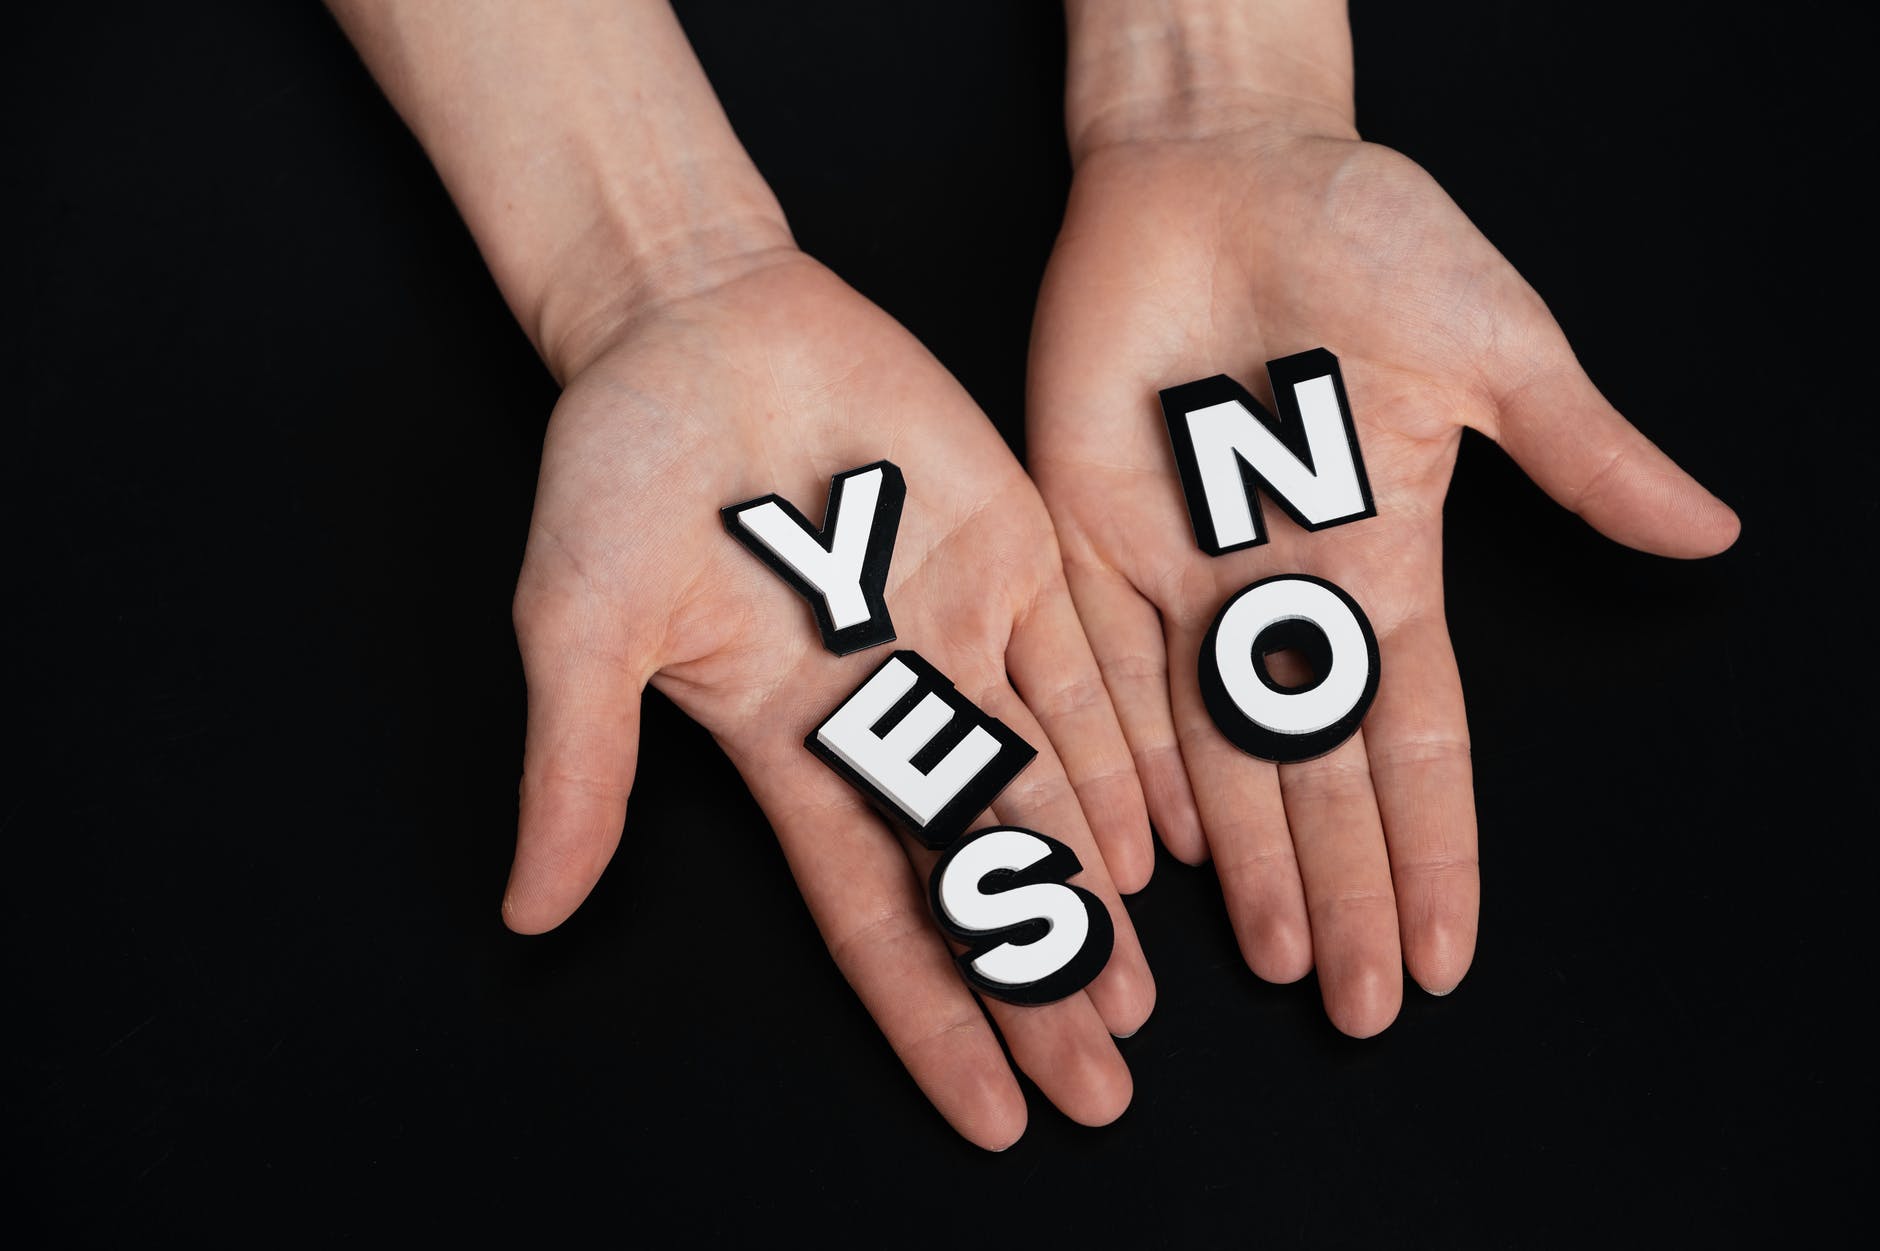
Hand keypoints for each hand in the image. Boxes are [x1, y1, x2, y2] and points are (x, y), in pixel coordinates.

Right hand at [506, 250, 1155, 1146]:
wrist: (696, 319)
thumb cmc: (621, 470)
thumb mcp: (583, 623)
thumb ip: (577, 763)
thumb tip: (532, 910)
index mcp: (791, 742)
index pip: (875, 911)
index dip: (932, 1013)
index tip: (992, 1110)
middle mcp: (889, 707)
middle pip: (978, 874)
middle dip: (1035, 983)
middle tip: (1100, 1087)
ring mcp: (959, 632)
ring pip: (1046, 790)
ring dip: (1092, 894)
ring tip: (1135, 999)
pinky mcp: (1014, 548)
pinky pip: (1081, 667)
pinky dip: (1120, 750)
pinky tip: (1155, 837)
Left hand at [1028, 100, 1737, 1033]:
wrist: (1222, 165)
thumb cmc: (1364, 236)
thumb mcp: (1490, 348)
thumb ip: (1578, 451)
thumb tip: (1708, 535)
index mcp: (1380, 556)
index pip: (1415, 736)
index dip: (1431, 847)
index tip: (1448, 951)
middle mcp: (1278, 590)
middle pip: (1317, 773)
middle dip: (1342, 889)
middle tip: (1355, 1004)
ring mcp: (1181, 570)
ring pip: (1212, 748)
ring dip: (1245, 859)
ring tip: (1270, 961)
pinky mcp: (1089, 531)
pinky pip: (1103, 670)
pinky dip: (1125, 759)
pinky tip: (1150, 851)